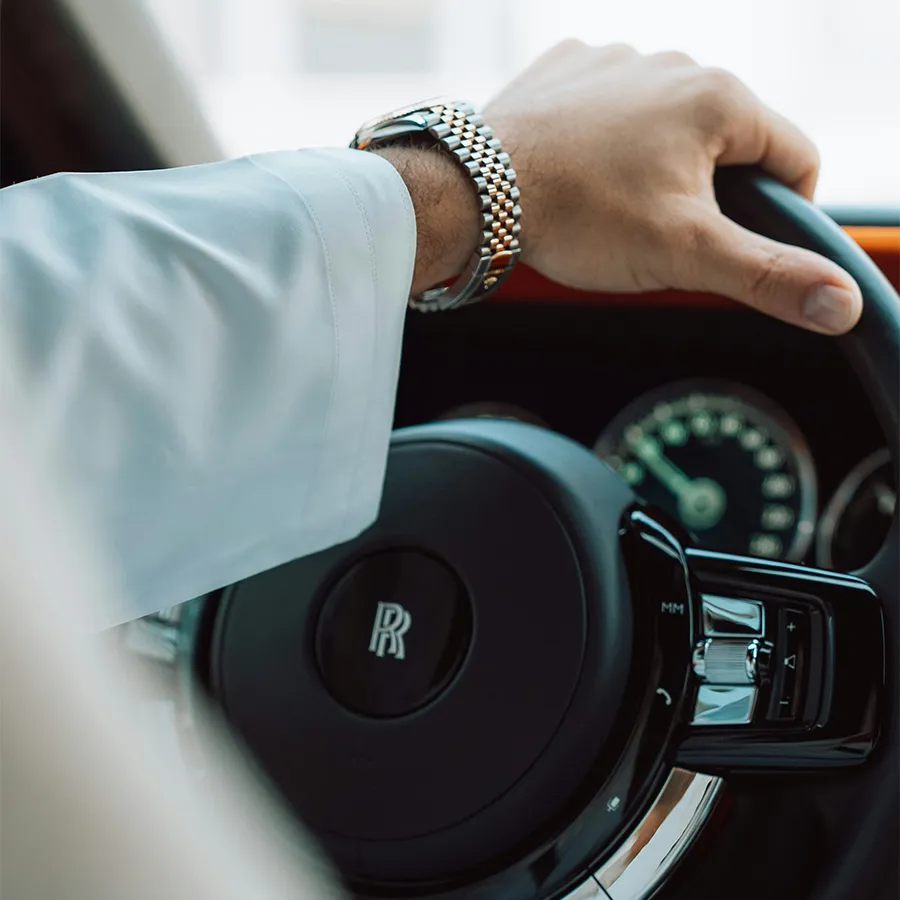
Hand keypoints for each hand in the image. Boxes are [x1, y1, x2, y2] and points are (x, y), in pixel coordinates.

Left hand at [483, 41, 861, 333]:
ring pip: (667, 124)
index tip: (741, 246)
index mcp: (721, 100)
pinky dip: (606, 140)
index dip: (783, 214)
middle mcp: (675, 62)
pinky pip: (610, 107)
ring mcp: (617, 59)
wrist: (476, 190)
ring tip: (612, 206)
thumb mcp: (685, 255)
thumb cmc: (581, 216)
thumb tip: (843, 305)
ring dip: (656, 165)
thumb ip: (767, 277)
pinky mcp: (569, 68)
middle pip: (728, 142)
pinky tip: (579, 171)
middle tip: (661, 235)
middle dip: (709, 193)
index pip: (795, 159)